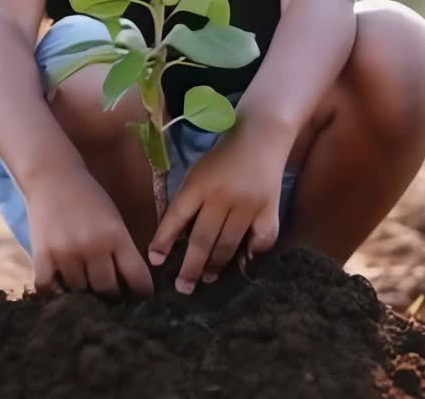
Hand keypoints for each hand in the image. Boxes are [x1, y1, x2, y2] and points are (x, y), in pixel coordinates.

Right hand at [26, 165, 153, 297]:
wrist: (53, 176)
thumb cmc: (87, 197)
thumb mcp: (113, 218)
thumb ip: (121, 248)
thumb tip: (129, 284)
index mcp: (116, 235)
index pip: (137, 277)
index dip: (142, 292)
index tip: (141, 299)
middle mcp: (93, 246)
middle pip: (107, 290)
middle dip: (111, 296)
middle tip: (109, 297)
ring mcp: (66, 253)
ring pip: (79, 292)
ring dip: (82, 294)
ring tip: (83, 289)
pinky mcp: (42, 256)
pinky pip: (49, 290)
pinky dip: (54, 292)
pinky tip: (58, 286)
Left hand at [148, 117, 291, 294]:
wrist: (261, 136)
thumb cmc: (223, 157)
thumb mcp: (198, 172)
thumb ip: (188, 202)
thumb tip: (177, 241)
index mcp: (200, 183)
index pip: (177, 216)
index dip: (164, 240)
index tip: (155, 261)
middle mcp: (222, 195)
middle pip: (203, 239)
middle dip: (190, 267)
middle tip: (182, 288)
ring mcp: (248, 205)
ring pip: (228, 245)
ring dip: (216, 266)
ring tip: (207, 278)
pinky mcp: (270, 210)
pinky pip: (259, 242)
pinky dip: (251, 255)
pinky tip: (242, 262)